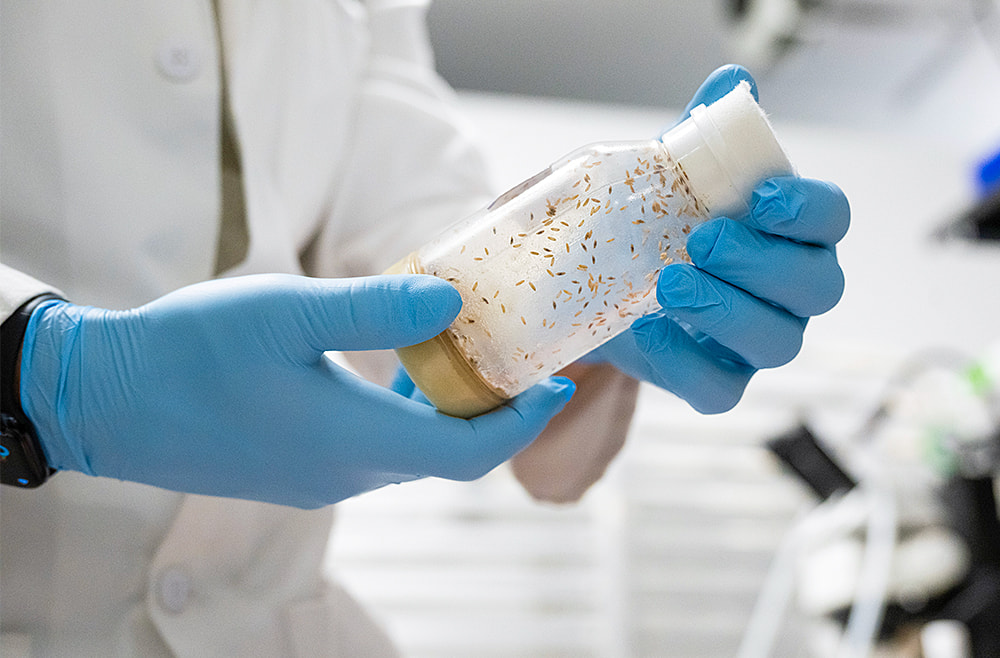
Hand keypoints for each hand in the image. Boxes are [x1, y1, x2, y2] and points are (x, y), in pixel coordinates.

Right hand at [19, 274, 573, 507]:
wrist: (106, 400)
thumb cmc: (189, 353)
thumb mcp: (285, 312)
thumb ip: (374, 308)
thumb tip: (452, 302)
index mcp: (353, 441)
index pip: (468, 452)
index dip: (524, 421)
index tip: (560, 382)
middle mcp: (346, 473)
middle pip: (448, 455)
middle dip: (496, 411)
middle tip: (522, 358)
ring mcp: (319, 478)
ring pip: (411, 453)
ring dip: (449, 411)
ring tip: (467, 354)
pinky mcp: (296, 469)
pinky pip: (375, 450)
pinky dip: (406, 415)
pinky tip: (398, 370)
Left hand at [591, 65, 848, 412]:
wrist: (603, 280)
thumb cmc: (656, 223)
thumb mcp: (671, 176)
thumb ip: (704, 133)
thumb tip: (731, 84)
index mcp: (793, 234)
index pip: (831, 221)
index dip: (808, 211)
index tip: (763, 196)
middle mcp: (790, 292)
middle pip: (818, 287)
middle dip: (763, 263)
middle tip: (703, 240)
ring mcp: (757, 341)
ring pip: (778, 342)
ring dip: (727, 311)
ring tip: (670, 282)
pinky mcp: (717, 380)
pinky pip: (721, 390)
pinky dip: (686, 362)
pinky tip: (648, 329)